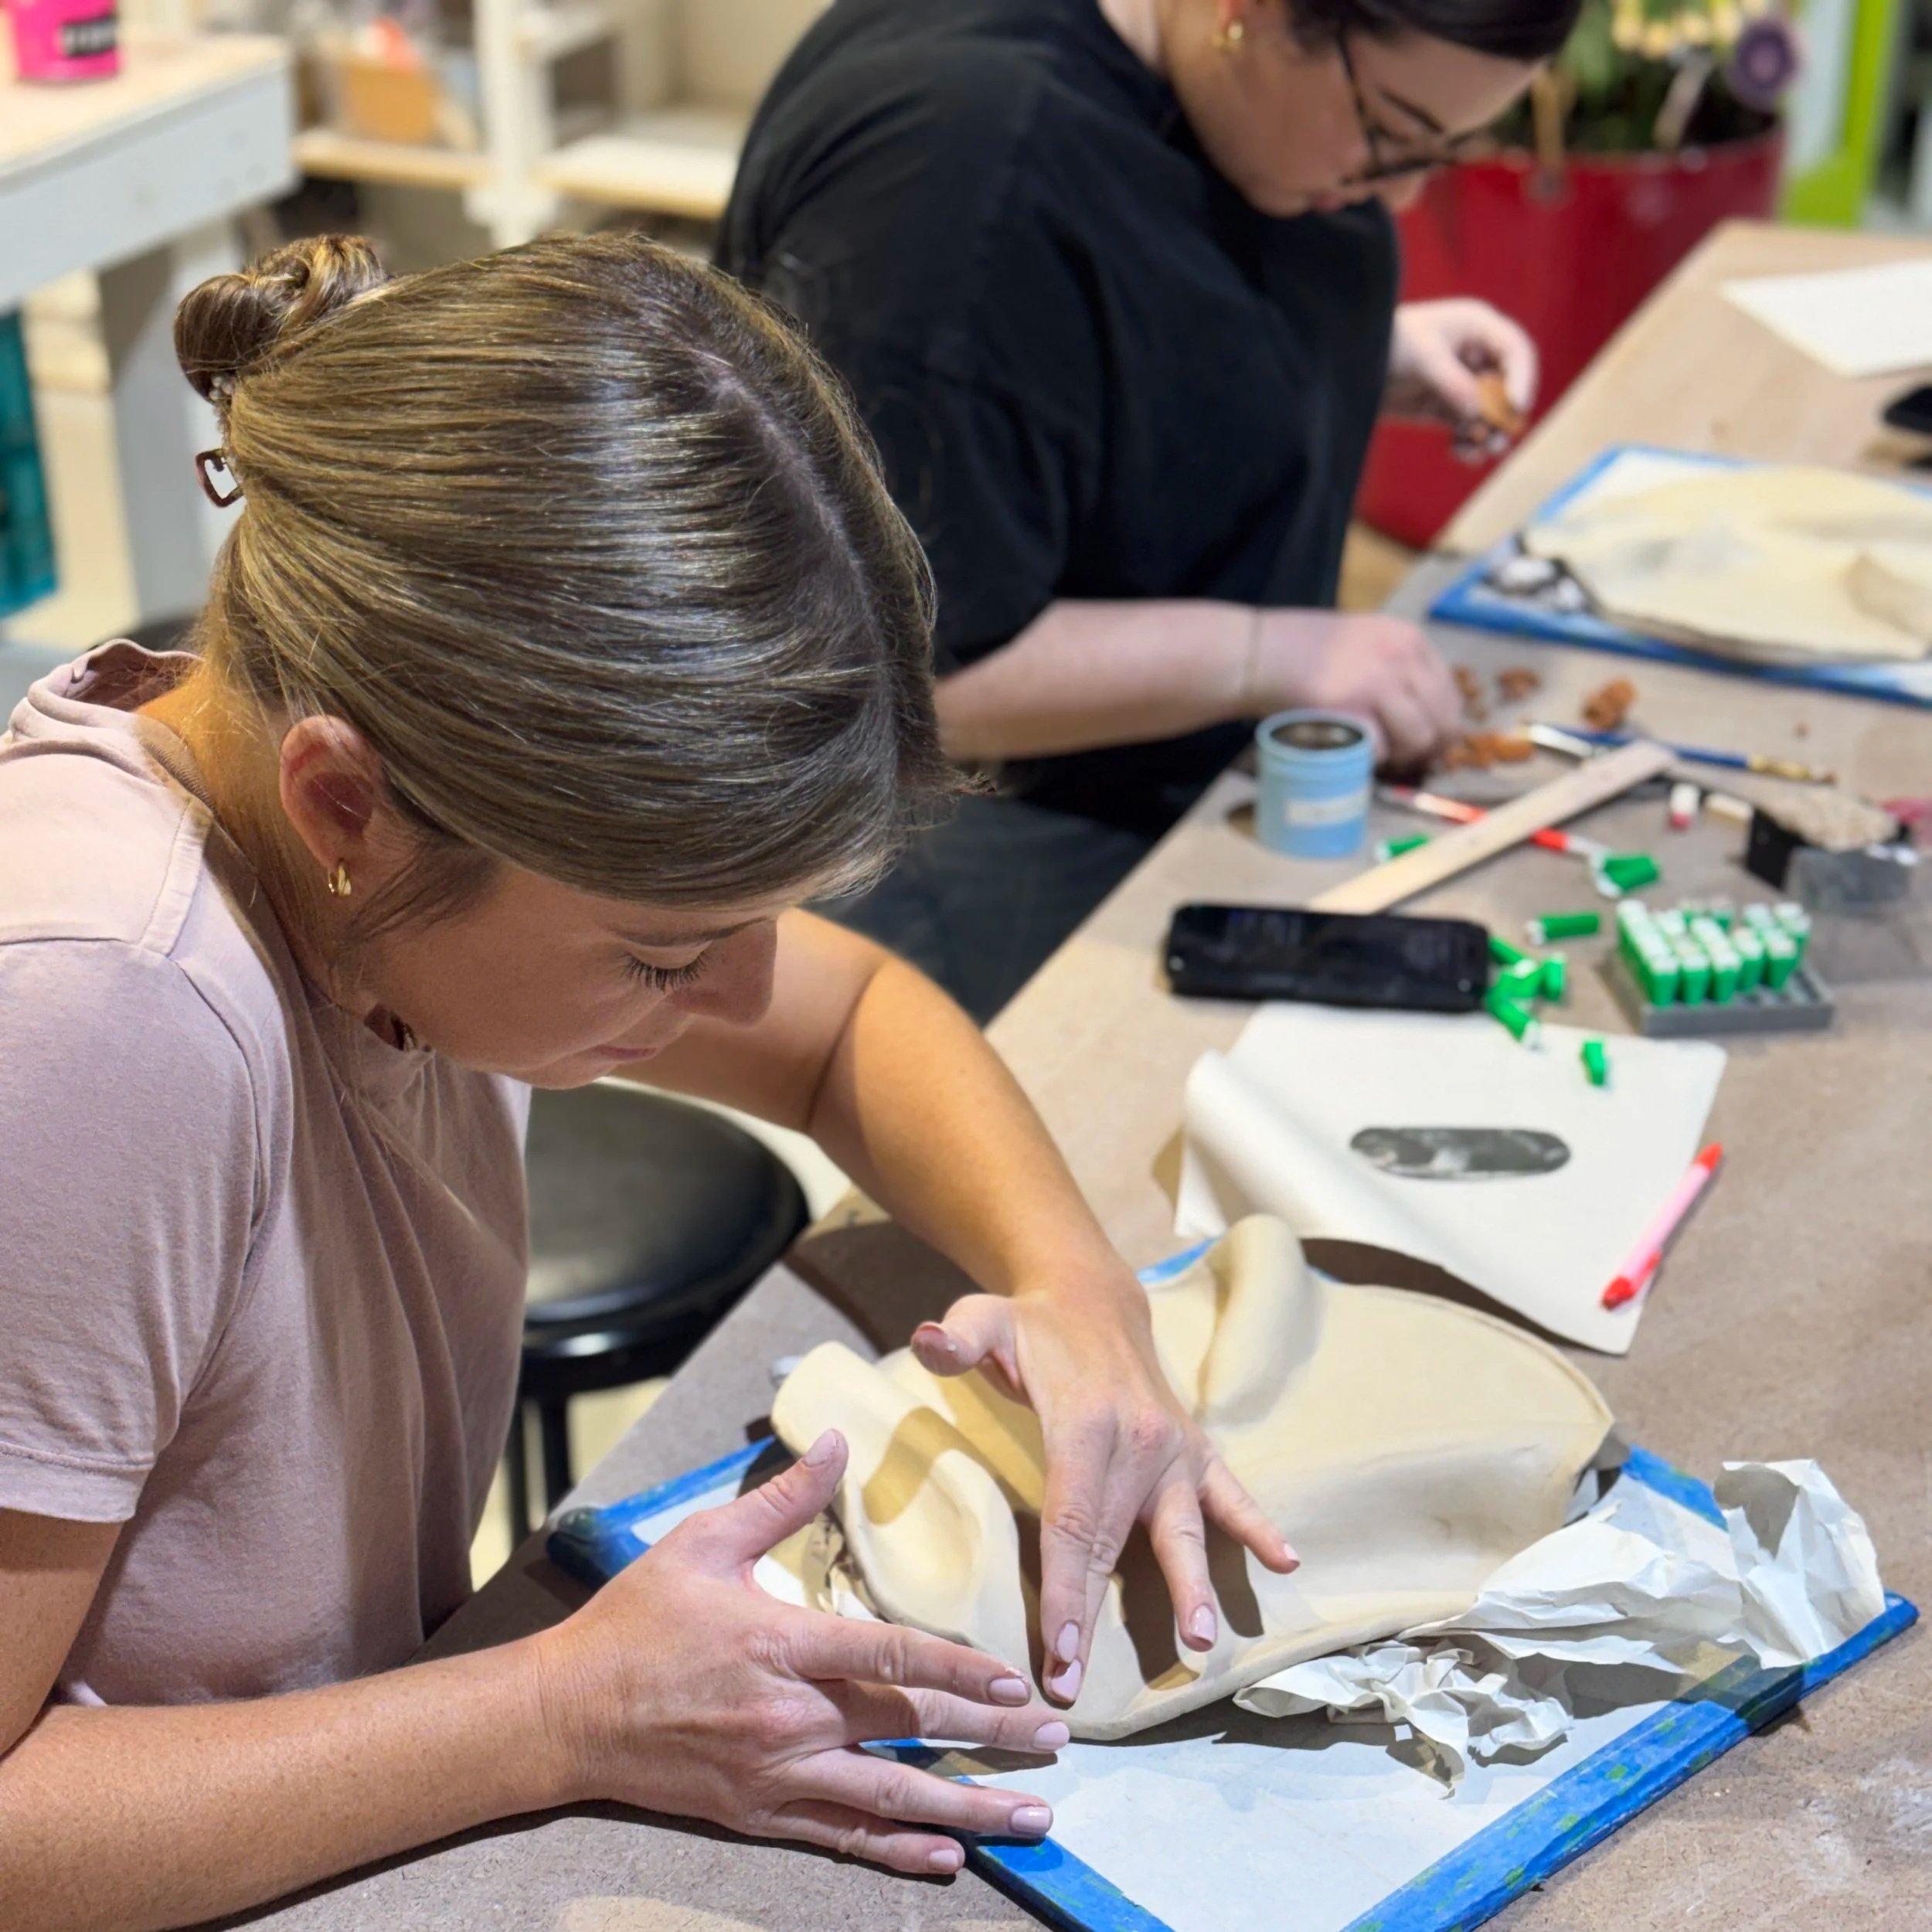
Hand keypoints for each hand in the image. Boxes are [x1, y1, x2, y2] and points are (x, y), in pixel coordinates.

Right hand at [534, 1432, 1067, 1874]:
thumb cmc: (636, 1620)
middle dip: (991, 1739)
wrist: (565, 1713)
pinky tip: (948, 1857)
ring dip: (967, 1808)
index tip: (1019, 1681)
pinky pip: (841, 1837)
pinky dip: (897, 1851)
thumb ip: (781, 1498)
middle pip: (908, 1731)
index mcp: (780, 1643)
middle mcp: (788, 1715)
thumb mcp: (704, 1541)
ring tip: (1030, 1819)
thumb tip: (835, 1438)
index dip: (961, 1670)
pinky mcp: (757, 1812)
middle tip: (1057, 1746)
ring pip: (889, 1798)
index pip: (890, 1659)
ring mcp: (774, 1772)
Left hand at [910, 1269, 1298, 1706]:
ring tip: (1200, 1639)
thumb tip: (927, 1340)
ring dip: (1192, 1586)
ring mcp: (1175, 1448)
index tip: (1058, 1650)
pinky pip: (1232, 1493)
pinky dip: (1259, 1526)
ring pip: (1183, 1529)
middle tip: (1076, 1680)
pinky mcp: (1197, 1449)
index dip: (1064, 1589)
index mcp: (1086, 1423)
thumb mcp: (983, 1319)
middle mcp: (1140, 1440)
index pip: (1072, 1522)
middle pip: (1114, 1542)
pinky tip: (1286, 1560)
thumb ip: (955, 1336)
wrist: (1093, 1299)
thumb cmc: (1029, 1326)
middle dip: (1094, 1614)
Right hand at [1252, 608, 1461, 764]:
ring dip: (1401, 755)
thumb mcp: (1361, 643)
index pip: (1450, 691)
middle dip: (1428, 748)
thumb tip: (1423, 713)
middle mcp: (1402, 657)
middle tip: (1408, 761)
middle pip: (1444, 719)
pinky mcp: (1356, 709)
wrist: (1255, 653)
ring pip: (1419, 738)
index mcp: (1408, 637)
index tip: (1429, 744)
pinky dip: (1368, 758)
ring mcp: (1380, 682)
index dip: (1443, 724)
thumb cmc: (1299, 650)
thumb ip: (1394, 668)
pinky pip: (1381, 750)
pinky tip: (1351, 749)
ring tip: (1378, 756)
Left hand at [1386, 299, 1537, 456]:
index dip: (1522, 378)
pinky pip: (1467, 428)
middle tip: (1497, 441)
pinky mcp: (1444, 408)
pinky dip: (1468, 443)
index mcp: (1477, 327)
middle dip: (1505, 415)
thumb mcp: (1421, 354)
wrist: (1349, 361)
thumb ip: (1452, 381)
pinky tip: (1459, 452)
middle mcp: (1475, 355)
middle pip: (1507, 387)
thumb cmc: (1386, 341)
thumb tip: (1477, 412)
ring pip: (1489, 413)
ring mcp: (1461, 383)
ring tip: (1477, 452)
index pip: (1515, 351)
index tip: (1517, 407)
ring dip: (1488, 434)